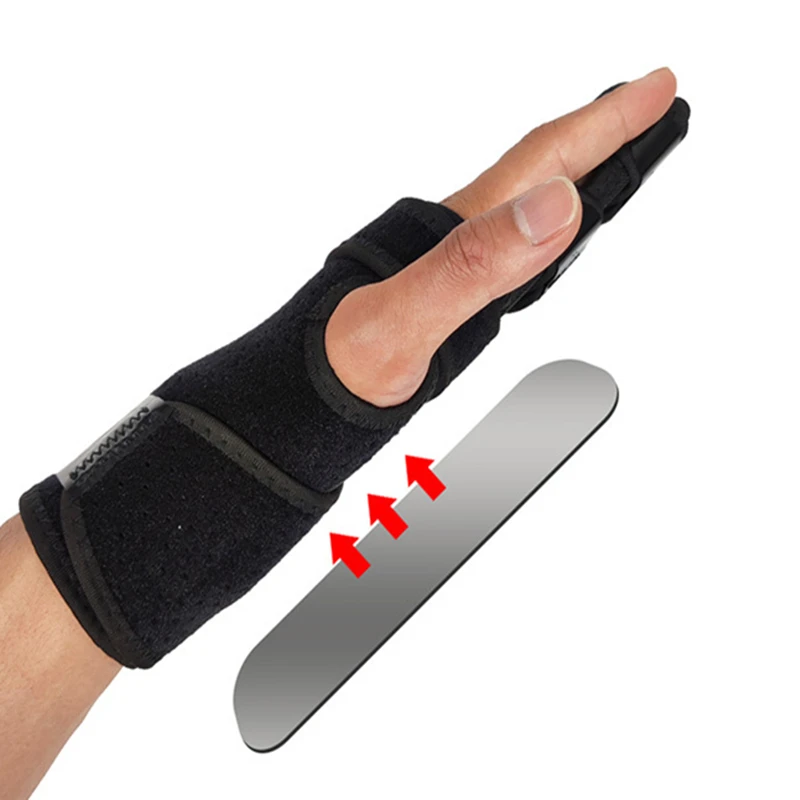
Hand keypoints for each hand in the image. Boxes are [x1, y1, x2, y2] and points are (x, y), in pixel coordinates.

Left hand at [326, 67, 676, 405]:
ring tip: (610, 154)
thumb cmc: (344, 360)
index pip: (544, 160)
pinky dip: (541, 220)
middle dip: (600, 133)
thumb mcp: (410, 315)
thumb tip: (558, 204)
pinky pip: (506, 237)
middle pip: (539, 169)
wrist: (297, 392)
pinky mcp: (444, 286)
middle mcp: (458, 235)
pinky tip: (543, 227)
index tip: (660, 88)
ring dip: (574, 172)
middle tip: (649, 103)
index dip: (606, 123)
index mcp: (458, 229)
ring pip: (524, 201)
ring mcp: (451, 260)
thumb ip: (476, 263)